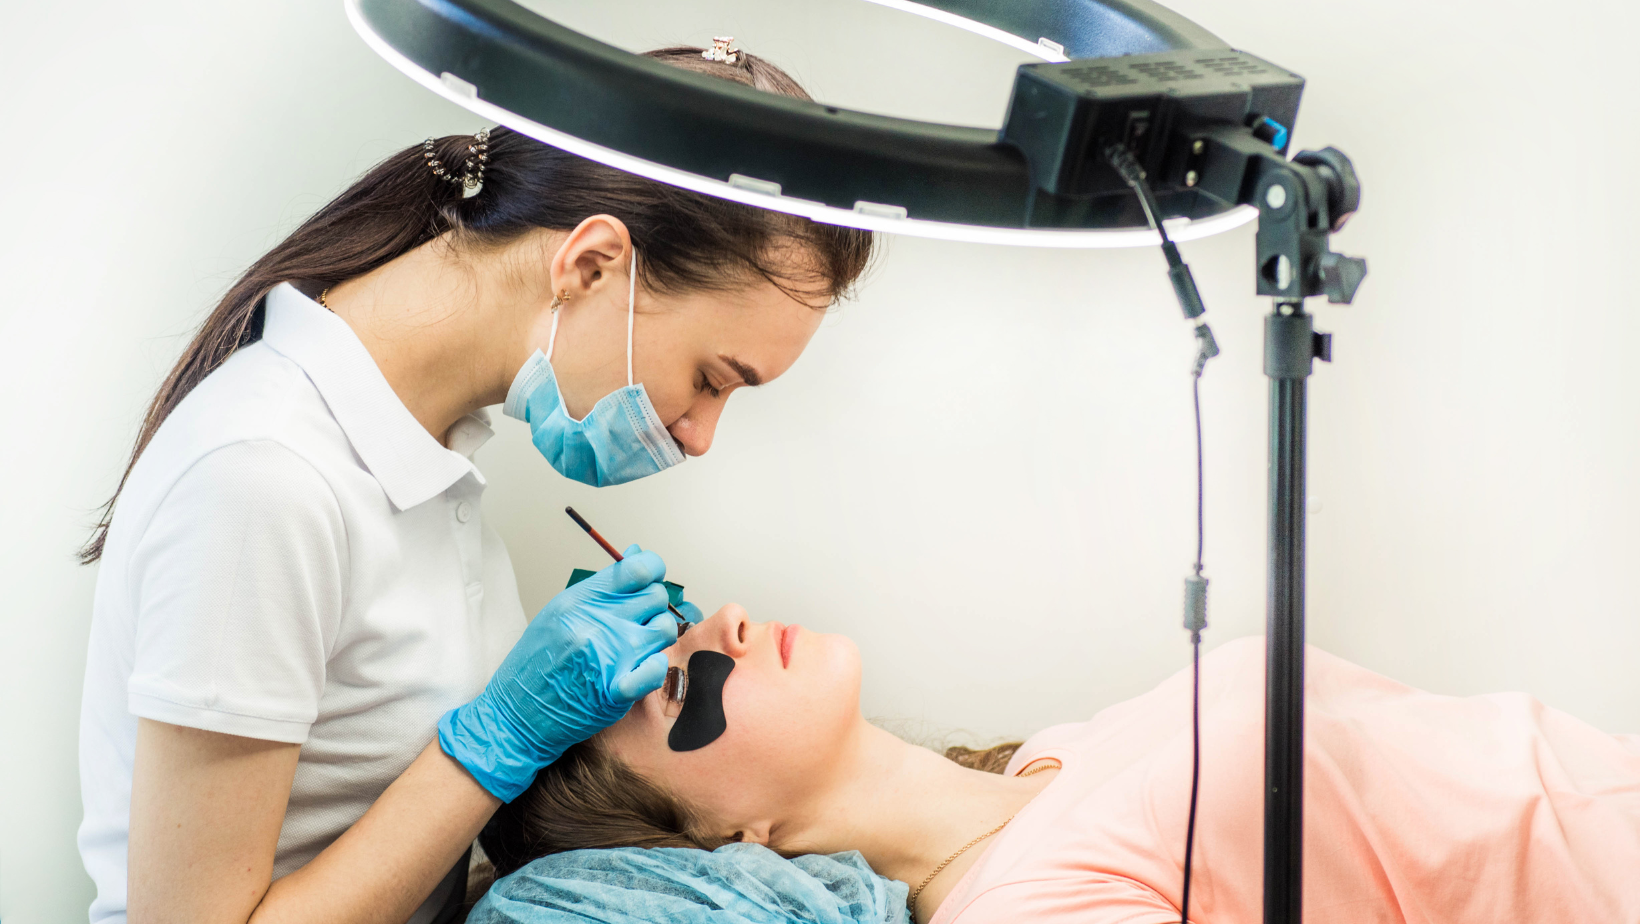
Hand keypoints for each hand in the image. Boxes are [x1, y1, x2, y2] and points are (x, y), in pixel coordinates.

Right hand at [438, 545, 677, 800]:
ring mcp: (609, 656)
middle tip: (637, 620)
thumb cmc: (537, 663)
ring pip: (664, 628)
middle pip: (656, 596)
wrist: (516, 713)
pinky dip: (655, 666)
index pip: (639, 568)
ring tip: (638, 644)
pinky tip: (642, 668)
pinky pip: (656, 668)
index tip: (648, 581)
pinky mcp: (616, 691)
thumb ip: (603, 586)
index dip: (652, 570)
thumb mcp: (560, 612)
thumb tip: (637, 554)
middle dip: (652, 605)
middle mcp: (597, 623)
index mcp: (581, 600)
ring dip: (656, 635)